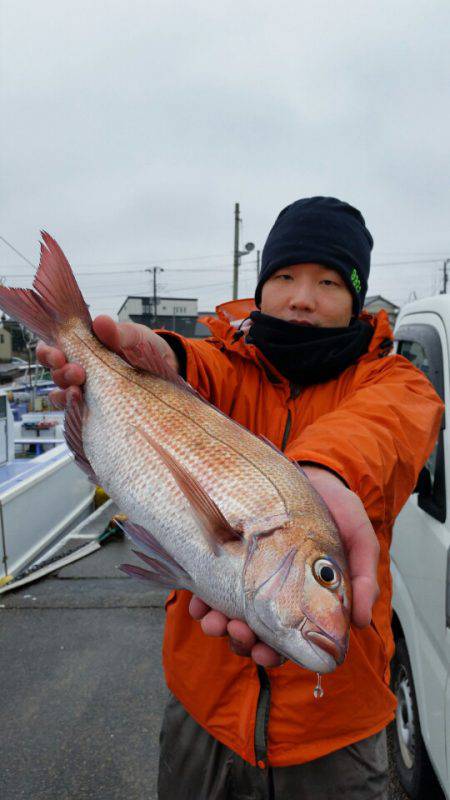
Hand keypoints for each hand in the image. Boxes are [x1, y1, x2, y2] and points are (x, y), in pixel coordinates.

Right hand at [36, 316, 178, 407]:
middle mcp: (80, 370)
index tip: (58, 353)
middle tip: (76, 372)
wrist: (168, 373)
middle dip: (59, 372)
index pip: (53, 348)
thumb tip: (101, 322)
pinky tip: (83, 406)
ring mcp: (88, 391)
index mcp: (83, 348)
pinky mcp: (97, 410)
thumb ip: (119, 333)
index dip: (47, 352)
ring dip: (66, 392)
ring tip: (79, 390)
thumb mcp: (136, 337)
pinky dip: (76, 410)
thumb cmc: (147, 350)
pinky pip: (78, 414)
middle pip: (54, 373)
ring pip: (63, 394)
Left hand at [188, 465, 379, 664]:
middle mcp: (273, 592)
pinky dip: (201, 599)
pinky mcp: (228, 554)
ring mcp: (248, 575)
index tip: (264, 654)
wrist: (312, 471)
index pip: (287, 639)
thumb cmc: (337, 508)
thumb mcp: (359, 540)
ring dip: (218, 624)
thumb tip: (361, 621)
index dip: (274, 653)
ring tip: (214, 621)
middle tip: (237, 633)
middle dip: (242, 641)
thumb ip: (362, 577)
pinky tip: (198, 602)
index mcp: (304, 599)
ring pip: (227, 613)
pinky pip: (208, 583)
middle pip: (253, 632)